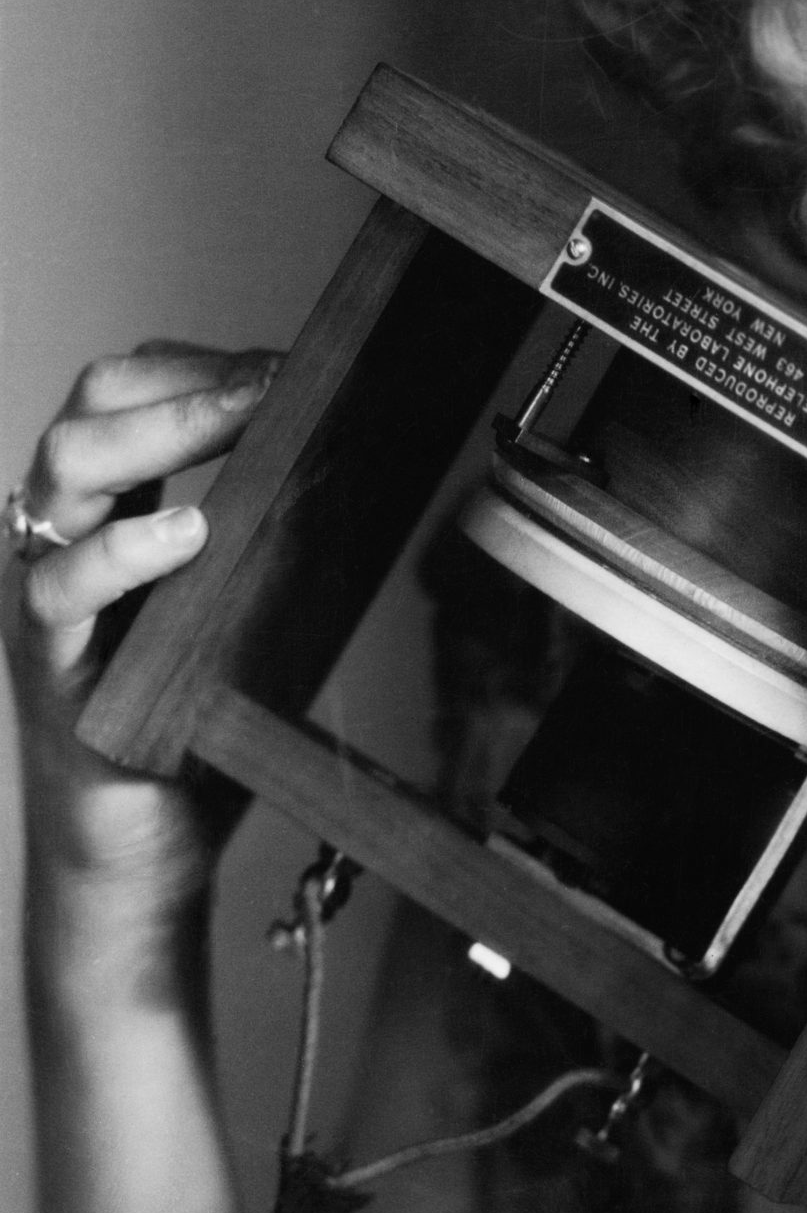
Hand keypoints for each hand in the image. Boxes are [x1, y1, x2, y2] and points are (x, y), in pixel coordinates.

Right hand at [4, 343, 276, 934]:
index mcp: (106, 513)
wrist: (141, 851)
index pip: (128, 395)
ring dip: (160, 429)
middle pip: (89, 410)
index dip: (202, 363)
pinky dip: (120, 550)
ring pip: (62, 472)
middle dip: (184, 376)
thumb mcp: (241, 607)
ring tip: (238, 419)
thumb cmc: (189, 726)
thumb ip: (267, 537)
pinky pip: (57, 587)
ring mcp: (44, 596)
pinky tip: (184, 535)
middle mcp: (61, 539)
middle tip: (274, 379)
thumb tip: (357, 465)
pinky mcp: (49, 664)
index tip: (289, 361)